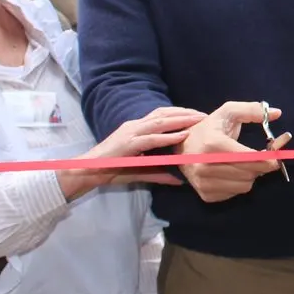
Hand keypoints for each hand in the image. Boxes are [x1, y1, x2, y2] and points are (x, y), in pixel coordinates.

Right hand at [58, 106, 206, 199]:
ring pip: (160, 122)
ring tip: (198, 120)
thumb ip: (160, 173)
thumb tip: (180, 181)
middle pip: (164, 113)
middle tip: (204, 114)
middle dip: (185, 112)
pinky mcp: (127, 144)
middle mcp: (135, 126)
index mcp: (137, 128)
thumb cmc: (113, 170)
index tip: (198, 115)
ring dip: (181, 120)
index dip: (180, 113)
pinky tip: (182, 136)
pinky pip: (150, 138)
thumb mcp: (142, 171)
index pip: (162, 115)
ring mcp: (131, 133)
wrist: (89, 171)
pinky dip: (167, 136)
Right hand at [179, 101, 290, 202]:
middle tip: (261, 157)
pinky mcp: (205, 195)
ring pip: (245, 186)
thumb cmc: (209, 128)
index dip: (268, 159)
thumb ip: (253, 110)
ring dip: (250, 175)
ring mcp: (204, 183)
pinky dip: (239, 184)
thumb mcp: (228, 112)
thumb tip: (277, 113)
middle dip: (261, 165)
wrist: (181, 147)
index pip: (249, 158)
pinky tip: (232, 172)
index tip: (276, 156)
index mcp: (213, 144)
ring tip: (243, 163)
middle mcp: (205, 166)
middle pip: (250, 173)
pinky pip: (235, 193)